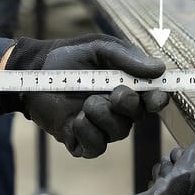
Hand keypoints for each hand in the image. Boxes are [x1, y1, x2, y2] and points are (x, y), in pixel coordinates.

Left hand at [4, 34, 168, 157]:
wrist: (35, 71)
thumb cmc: (70, 57)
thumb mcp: (100, 48)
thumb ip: (128, 58)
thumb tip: (160, 68)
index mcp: (128, 87)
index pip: (153, 99)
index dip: (157, 100)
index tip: (152, 96)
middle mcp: (118, 110)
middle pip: (137, 117)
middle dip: (128, 106)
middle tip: (114, 94)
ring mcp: (100, 126)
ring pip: (118, 132)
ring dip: (103, 116)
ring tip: (86, 103)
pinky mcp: (81, 140)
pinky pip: (96, 147)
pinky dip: (88, 133)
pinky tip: (76, 119)